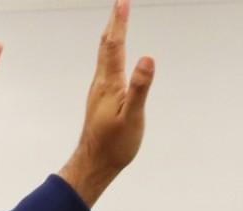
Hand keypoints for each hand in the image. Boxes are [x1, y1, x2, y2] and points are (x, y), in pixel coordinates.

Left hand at [58, 0, 154, 206]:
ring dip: (112, 35)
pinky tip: (114, 56)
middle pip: (106, 46)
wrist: (95, 163)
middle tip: (120, 3)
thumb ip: (140, 88)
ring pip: (105, 56)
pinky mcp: (102, 98)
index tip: (122, 2)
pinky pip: (107, 67)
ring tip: (116, 21)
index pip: (114, 46)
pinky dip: (111, 52)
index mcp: (109, 84)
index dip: (119, 23)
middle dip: (114, 23)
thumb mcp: (132, 116)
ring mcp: (99, 90)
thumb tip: (147, 59)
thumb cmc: (114, 144)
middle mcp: (101, 83)